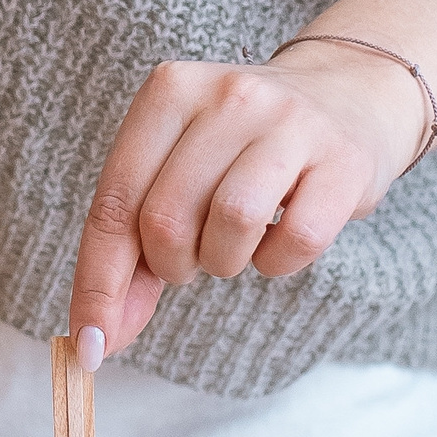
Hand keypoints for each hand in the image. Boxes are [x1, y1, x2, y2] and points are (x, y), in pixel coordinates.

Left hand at [67, 45, 430, 360]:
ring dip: (224, 261)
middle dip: (172, 265)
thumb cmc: (243, 148)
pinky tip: (281, 235)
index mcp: (169, 91)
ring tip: (237, 242)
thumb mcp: (177, 171)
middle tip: (196, 255)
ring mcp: (290, 122)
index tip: (90, 345)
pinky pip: (296, 241)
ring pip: (230, 223)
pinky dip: (279, 261)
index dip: (98, 284)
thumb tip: (96, 338)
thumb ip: (132, 248)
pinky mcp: (344, 159)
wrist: (346, 95)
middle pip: (165, 219)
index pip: (114, 202)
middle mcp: (226, 96)